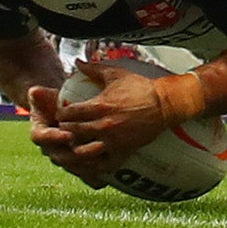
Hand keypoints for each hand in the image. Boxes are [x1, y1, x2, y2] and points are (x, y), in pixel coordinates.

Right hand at [24, 83, 108, 186]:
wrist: (59, 112)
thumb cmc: (52, 100)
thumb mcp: (43, 94)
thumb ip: (38, 94)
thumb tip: (35, 91)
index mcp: (39, 134)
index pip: (42, 138)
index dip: (54, 138)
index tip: (68, 135)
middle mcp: (50, 149)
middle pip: (62, 157)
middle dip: (80, 154)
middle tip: (98, 145)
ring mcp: (64, 158)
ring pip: (74, 167)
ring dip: (90, 164)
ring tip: (107, 154)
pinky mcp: (77, 164)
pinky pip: (85, 174)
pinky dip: (96, 174)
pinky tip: (110, 170)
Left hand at [55, 59, 172, 166]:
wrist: (164, 104)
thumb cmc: (140, 87)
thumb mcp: (115, 73)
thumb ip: (93, 69)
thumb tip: (77, 62)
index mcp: (100, 105)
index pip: (69, 114)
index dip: (62, 114)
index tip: (62, 114)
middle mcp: (104, 125)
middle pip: (73, 132)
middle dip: (65, 130)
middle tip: (64, 129)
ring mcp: (114, 141)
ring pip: (84, 152)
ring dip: (75, 148)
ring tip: (74, 144)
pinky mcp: (124, 152)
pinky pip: (103, 165)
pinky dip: (93, 165)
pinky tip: (89, 161)